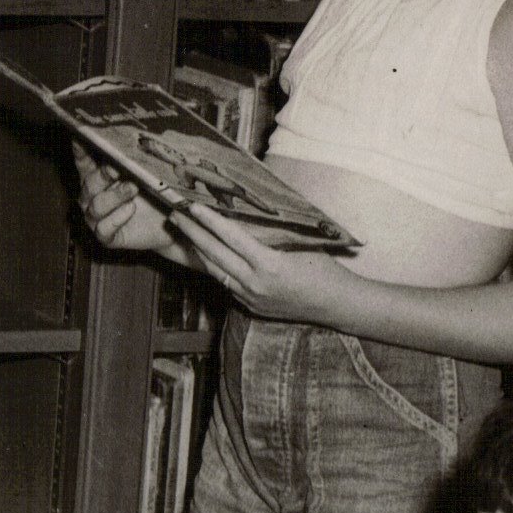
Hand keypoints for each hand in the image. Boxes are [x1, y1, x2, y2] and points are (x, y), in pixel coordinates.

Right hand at [74, 151, 185, 259]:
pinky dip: (116, 218)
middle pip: (90, 184)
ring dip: (115, 196)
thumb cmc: (155, 195)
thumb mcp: (147, 175)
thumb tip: (142, 141)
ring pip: (97, 206)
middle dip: (103, 175)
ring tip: (133, 188)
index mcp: (97, 177)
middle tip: (118, 168)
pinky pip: (104, 228)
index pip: (84, 162)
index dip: (80, 151)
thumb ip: (137, 162)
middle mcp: (91, 197)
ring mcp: (96, 218)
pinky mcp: (106, 236)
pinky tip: (130, 210)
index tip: (80, 138)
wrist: (169, 225)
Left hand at [164, 205, 357, 325]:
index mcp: (269, 266)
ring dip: (198, 250)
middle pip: (215, 254)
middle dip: (192, 233)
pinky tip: (204, 253)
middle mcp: (255, 284)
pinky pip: (225, 283)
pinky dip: (213, 266)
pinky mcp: (250, 307)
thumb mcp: (302, 244)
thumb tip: (250, 208)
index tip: (192, 206)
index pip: (231, 238)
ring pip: (215, 271)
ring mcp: (250, 298)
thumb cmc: (325, 269)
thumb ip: (274, 231)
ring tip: (183, 231)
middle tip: (175, 214)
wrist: (337, 305)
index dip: (210, 221)